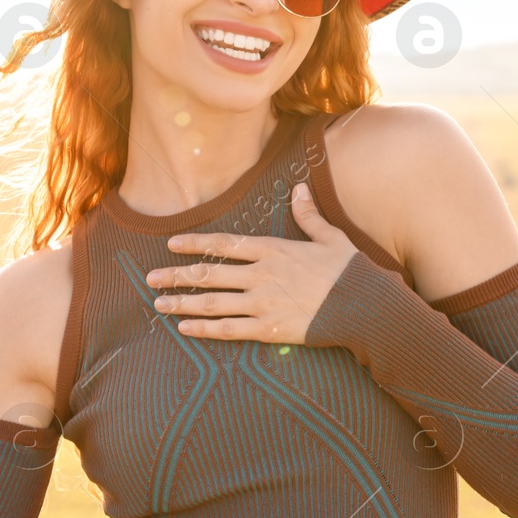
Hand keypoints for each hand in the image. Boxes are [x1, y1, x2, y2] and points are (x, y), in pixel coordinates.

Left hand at [144, 182, 358, 344]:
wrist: (366, 307)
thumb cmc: (351, 272)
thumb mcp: (331, 237)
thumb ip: (309, 215)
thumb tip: (300, 188)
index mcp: (273, 249)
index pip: (224, 243)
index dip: (194, 243)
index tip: (171, 244)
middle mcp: (261, 274)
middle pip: (209, 273)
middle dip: (176, 276)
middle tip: (150, 278)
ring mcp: (263, 303)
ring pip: (212, 302)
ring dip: (182, 303)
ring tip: (159, 305)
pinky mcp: (269, 329)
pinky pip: (229, 329)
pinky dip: (204, 329)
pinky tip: (185, 329)